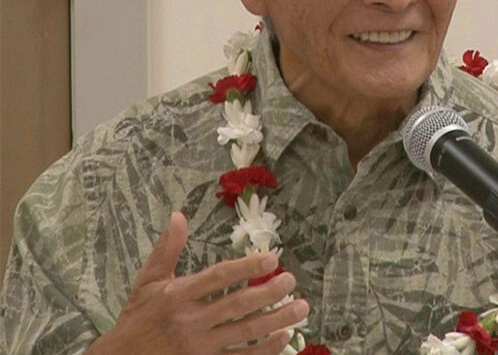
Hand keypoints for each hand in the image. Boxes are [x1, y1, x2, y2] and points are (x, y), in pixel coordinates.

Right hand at [87, 212, 308, 354]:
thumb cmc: (137, 319)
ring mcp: (199, 347)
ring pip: (246, 332)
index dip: (247, 266)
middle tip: (291, 281)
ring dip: (277, 320)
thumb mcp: (148, 281)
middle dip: (269, 292)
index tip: (272, 258)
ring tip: (300, 308)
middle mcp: (190, 321)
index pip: (219, 277)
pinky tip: (285, 338)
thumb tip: (177, 216)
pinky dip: (265, 349)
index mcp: (178, 295)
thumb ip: (166, 250)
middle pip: (238, 304)